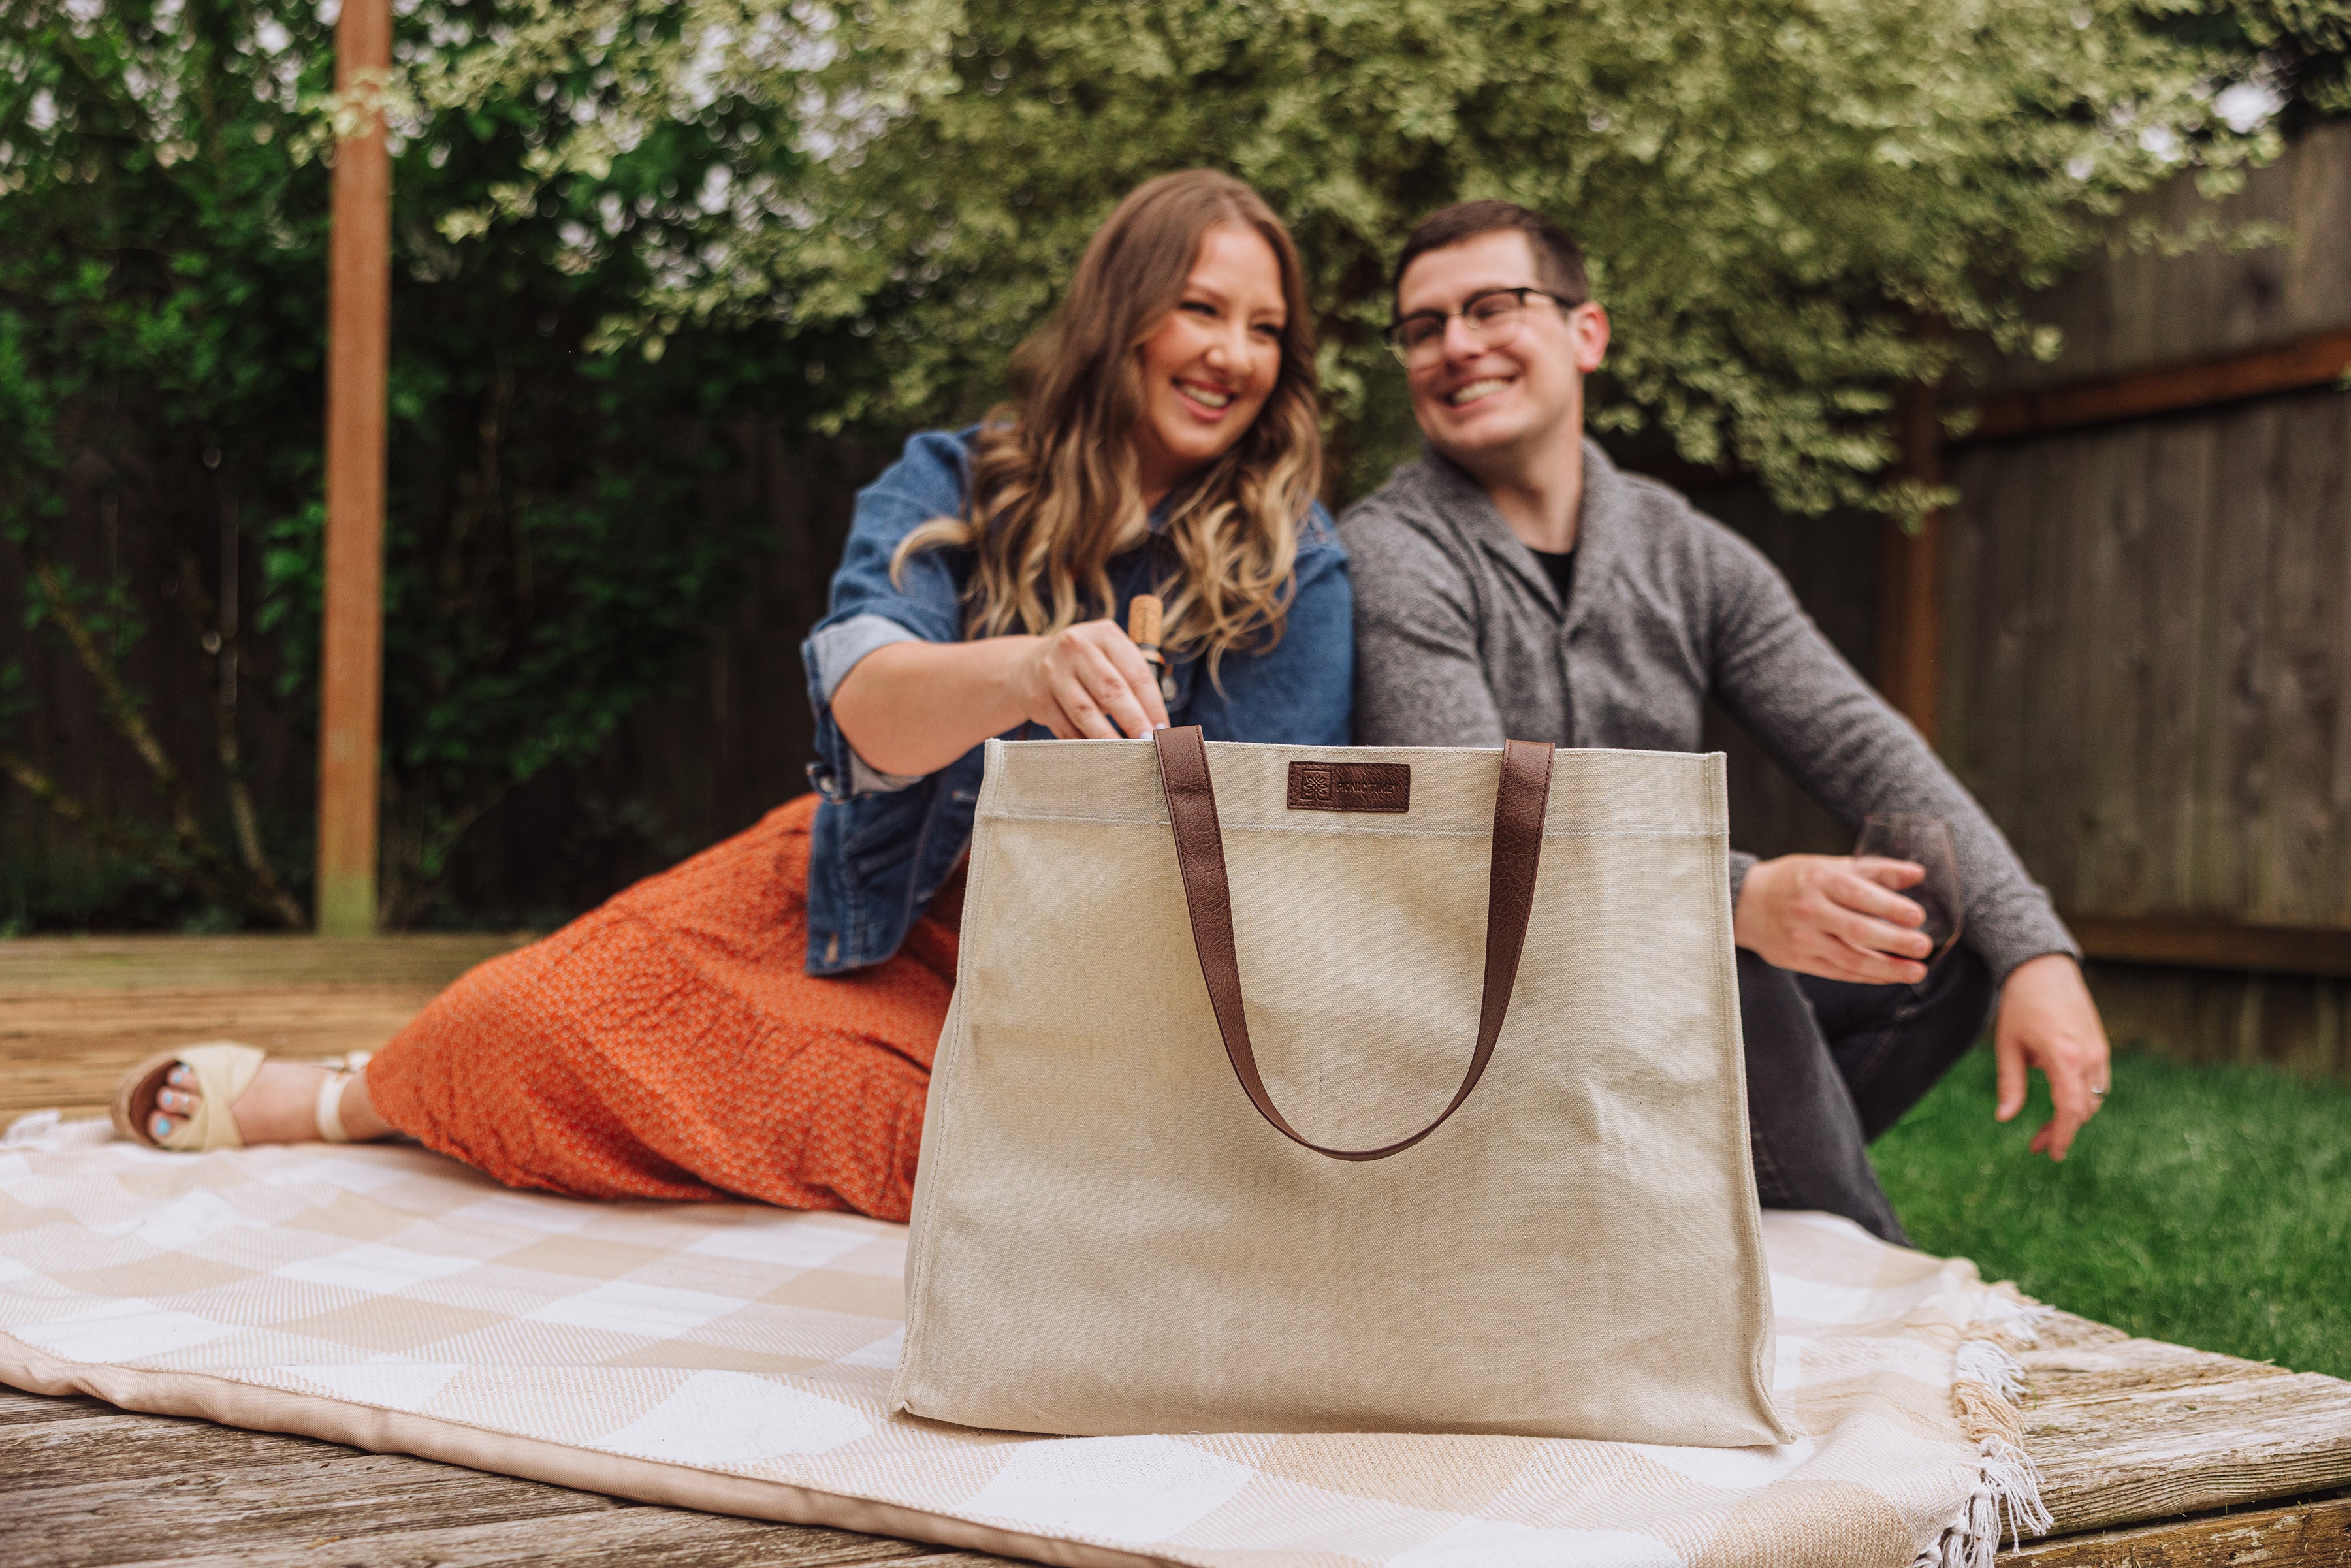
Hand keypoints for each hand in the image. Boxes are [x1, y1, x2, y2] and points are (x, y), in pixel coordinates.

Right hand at [1013, 619, 1170, 740]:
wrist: (1028, 667)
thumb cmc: (1084, 666)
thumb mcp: (1107, 655)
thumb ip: (1130, 679)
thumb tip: (1156, 723)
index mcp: (1103, 635)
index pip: (1136, 672)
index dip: (1152, 704)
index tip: (1163, 728)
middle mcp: (1075, 648)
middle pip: (1111, 690)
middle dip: (1134, 720)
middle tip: (1148, 743)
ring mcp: (1053, 672)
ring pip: (1085, 712)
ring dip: (1109, 737)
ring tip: (1126, 754)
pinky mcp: (1038, 698)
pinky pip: (1066, 727)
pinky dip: (1085, 743)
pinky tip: (1099, 754)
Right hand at [1733, 853, 1934, 983]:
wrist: (1745, 903)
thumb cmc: (1795, 880)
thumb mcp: (1830, 866)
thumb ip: (1874, 870)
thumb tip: (1917, 874)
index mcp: (1818, 879)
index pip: (1859, 895)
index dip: (1891, 908)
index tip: (1918, 917)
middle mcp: (1809, 910)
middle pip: (1857, 931)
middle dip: (1895, 942)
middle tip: (1924, 947)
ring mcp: (1802, 939)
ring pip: (1850, 959)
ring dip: (1887, 968)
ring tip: (1916, 972)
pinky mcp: (1797, 960)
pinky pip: (1838, 972)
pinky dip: (1866, 976)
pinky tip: (1888, 976)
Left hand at [1994, 953, 2110, 1160]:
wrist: (2044, 968)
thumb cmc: (2020, 1005)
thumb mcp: (2007, 1045)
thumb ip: (2010, 1084)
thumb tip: (2004, 1118)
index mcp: (2065, 1058)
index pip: (2070, 1111)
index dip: (2061, 1136)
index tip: (2050, 1153)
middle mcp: (2089, 1057)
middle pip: (2084, 1110)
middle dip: (2062, 1131)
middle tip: (2037, 1145)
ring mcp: (2100, 1051)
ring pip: (2094, 1098)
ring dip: (2073, 1117)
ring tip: (2045, 1128)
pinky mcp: (2101, 1045)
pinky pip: (2098, 1082)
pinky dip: (2082, 1098)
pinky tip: (2060, 1101)